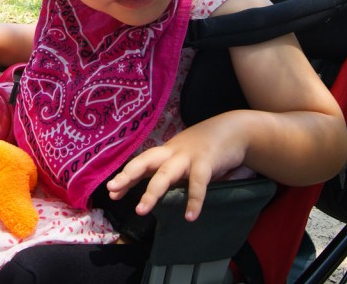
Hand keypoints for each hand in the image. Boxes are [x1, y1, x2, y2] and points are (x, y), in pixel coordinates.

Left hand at [104, 114, 247, 221]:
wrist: (234, 130)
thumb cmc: (206, 147)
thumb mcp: (184, 157)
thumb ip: (170, 171)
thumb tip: (155, 192)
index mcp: (166, 152)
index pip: (141, 163)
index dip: (126, 176)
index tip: (111, 191)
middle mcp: (173, 152)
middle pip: (145, 162)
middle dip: (128, 175)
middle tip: (113, 190)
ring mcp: (188, 156)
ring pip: (165, 174)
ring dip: (152, 192)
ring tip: (141, 210)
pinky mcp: (207, 161)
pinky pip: (198, 183)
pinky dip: (194, 200)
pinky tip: (190, 216)